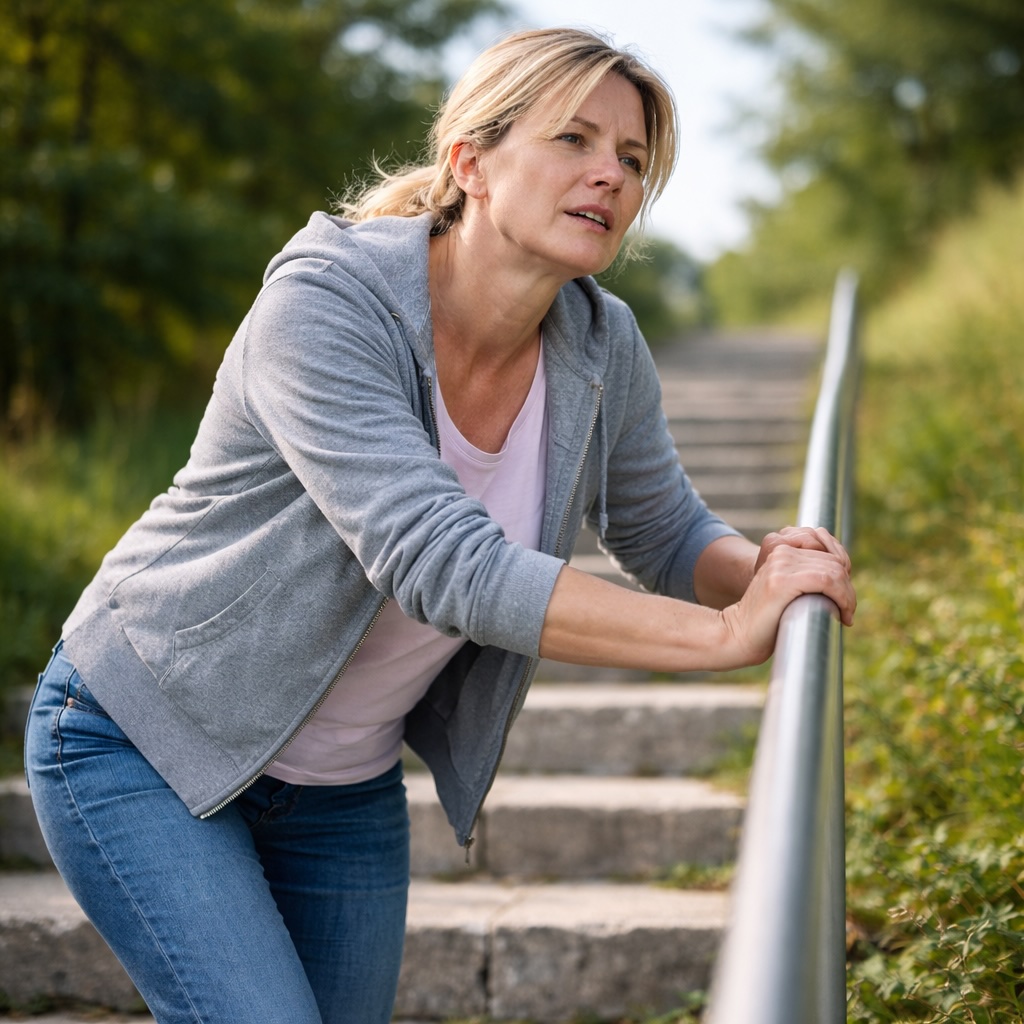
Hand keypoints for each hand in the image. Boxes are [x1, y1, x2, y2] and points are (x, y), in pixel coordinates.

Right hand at [721, 526, 855, 664]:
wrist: (737, 635)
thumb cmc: (766, 622)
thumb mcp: (788, 593)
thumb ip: (807, 580)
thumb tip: (844, 579)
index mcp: (783, 551)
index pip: (829, 555)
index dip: (844, 578)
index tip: (845, 602)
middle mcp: (782, 553)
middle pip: (834, 562)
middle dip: (848, 588)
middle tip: (847, 612)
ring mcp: (781, 565)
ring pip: (834, 571)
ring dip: (848, 596)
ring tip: (845, 615)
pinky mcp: (782, 581)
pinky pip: (826, 580)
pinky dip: (842, 597)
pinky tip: (841, 614)